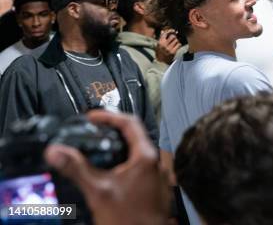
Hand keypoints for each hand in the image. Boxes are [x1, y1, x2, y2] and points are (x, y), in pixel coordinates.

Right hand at [44, 110, 169, 224]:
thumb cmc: (131, 220)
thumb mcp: (98, 191)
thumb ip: (76, 169)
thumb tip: (56, 152)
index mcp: (146, 157)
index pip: (129, 122)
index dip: (109, 116)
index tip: (93, 117)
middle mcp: (156, 163)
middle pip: (134, 135)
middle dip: (112, 131)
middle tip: (94, 130)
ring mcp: (157, 175)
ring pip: (137, 152)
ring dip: (118, 148)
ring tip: (99, 149)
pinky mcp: (154, 187)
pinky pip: (139, 166)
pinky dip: (124, 163)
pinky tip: (111, 172)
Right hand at [156, 29, 180, 64]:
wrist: (161, 62)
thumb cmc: (159, 52)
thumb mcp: (158, 45)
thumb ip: (161, 38)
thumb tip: (163, 31)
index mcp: (160, 42)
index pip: (165, 33)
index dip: (170, 31)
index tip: (172, 30)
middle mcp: (164, 45)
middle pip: (172, 36)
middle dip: (174, 36)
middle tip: (175, 37)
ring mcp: (169, 48)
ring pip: (176, 40)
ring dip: (177, 40)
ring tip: (176, 41)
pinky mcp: (173, 52)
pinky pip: (178, 45)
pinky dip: (179, 44)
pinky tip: (177, 45)